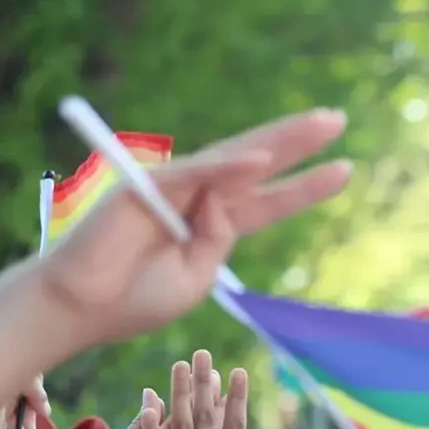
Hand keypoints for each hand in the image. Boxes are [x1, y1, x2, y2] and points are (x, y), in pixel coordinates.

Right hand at [39, 111, 351, 345]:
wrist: (82, 309)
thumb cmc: (135, 299)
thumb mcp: (196, 278)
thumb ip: (220, 240)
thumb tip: (228, 199)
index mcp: (212, 226)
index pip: (268, 202)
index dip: (304, 187)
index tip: (345, 170)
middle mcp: (198, 200)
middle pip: (257, 166)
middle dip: (299, 143)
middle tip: (338, 119)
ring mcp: (175, 188)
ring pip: (234, 158)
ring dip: (278, 141)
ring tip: (320, 125)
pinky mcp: (148, 186)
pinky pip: (197, 173)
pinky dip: (229, 166)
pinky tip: (263, 159)